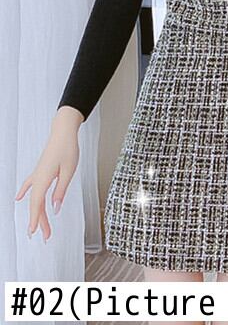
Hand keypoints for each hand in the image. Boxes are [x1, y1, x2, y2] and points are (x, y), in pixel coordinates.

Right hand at [15, 114, 80, 241]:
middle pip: (36, 203)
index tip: (34, 233)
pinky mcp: (40, 170)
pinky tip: (18, 198)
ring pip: (34, 197)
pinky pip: (30, 184)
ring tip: (38, 226)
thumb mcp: (69, 171)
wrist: (64, 131)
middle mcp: (38, 177)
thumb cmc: (68, 148)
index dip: (35, 219)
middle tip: (45, 236)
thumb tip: (55, 208)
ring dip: (36, 212)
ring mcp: (38, 173)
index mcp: (44, 178)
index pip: (37, 203)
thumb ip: (61, 190)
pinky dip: (24, 192)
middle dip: (40, 221)